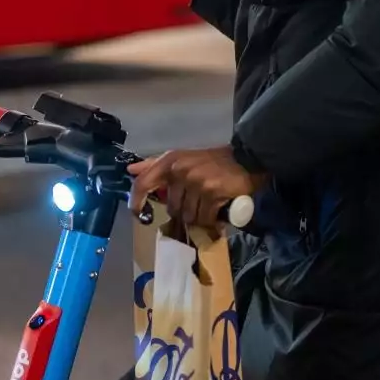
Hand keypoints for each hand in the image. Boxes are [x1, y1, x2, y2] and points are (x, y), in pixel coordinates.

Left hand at [129, 145, 263, 228]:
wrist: (248, 160)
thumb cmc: (214, 162)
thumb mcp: (183, 159)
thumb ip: (156, 165)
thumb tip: (132, 171)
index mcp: (170, 161)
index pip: (143, 183)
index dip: (136, 201)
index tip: (139, 214)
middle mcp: (180, 170)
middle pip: (172, 208)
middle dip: (185, 211)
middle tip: (200, 202)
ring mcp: (196, 181)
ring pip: (188, 216)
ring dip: (200, 216)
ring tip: (210, 204)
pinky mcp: (211, 193)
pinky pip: (205, 219)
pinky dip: (212, 219)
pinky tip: (219, 208)